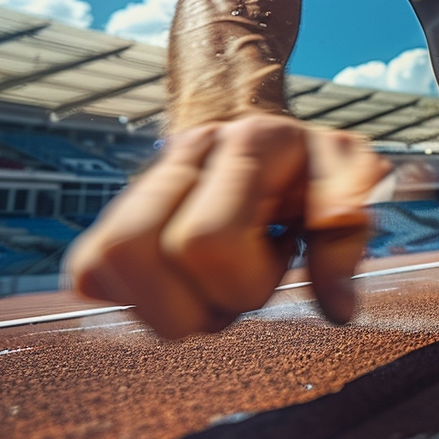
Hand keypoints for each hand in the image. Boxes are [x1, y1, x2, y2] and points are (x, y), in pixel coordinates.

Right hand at [64, 114, 390, 339]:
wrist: (254, 128)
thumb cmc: (308, 163)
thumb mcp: (350, 182)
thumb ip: (347, 240)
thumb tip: (339, 310)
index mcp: (249, 144)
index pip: (206, 241)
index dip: (250, 278)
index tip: (280, 251)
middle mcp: (183, 154)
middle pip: (141, 256)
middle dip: (208, 298)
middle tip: (246, 274)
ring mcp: (137, 185)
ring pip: (99, 269)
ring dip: (169, 306)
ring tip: (213, 282)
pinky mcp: (106, 223)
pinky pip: (88, 278)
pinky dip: (137, 299)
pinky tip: (181, 280)